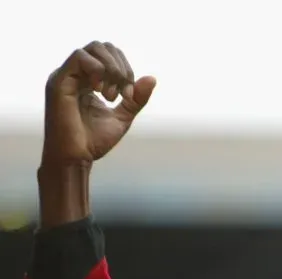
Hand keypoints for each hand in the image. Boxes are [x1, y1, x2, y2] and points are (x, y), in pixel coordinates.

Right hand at [43, 42, 155, 167]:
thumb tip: (152, 78)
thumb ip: (136, 99)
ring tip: (111, 95)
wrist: (76, 158)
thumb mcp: (123, 117)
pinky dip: (98, 70)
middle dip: (121, 67)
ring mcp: (66, 76)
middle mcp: (75, 74)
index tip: (129, 95)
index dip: (126, 69)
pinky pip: (79, 57)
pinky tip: (101, 92)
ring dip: (111, 69)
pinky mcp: (59, 81)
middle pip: (102, 47)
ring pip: (93, 49)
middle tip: (122, 93)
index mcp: (88, 80)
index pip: (110, 56)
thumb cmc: (94, 141)